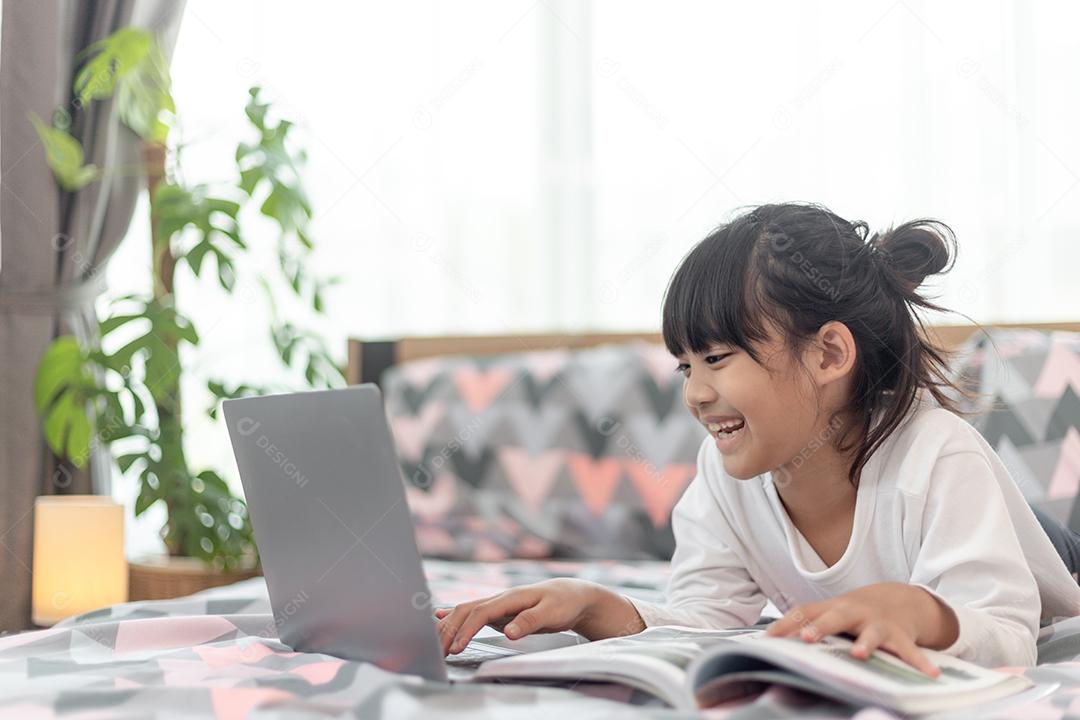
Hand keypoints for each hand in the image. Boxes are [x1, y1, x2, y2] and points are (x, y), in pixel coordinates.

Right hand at [435, 578, 643, 654]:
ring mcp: (497, 605)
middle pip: (464, 611)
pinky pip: (471, 613)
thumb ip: (530, 621)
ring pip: (464, 611)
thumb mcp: (552, 612)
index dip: (465, 631)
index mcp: (510, 598)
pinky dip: (453, 615)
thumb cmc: (564, 602)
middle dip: (448, 630)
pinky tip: (438, 616)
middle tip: (436, 652)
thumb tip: (509, 632)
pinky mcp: (499, 612)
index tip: (456, 649)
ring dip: (447, 625)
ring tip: (433, 642)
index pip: (479, 613)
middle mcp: (499, 599)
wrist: (573, 594)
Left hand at [765, 583, 958, 676]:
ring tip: (860, 654)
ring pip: (871, 633)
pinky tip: (930, 674)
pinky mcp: (901, 634)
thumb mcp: (831, 613)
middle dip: (820, 627)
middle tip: (807, 638)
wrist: (900, 597)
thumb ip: (804, 624)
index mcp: (832, 608)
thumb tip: (768, 640)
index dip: (786, 625)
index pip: (804, 613)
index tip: (767, 639)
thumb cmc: (855, 611)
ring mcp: (878, 623)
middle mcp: (853, 612)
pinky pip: (911, 650)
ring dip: (866, 643)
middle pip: (834, 617)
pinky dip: (920, 662)